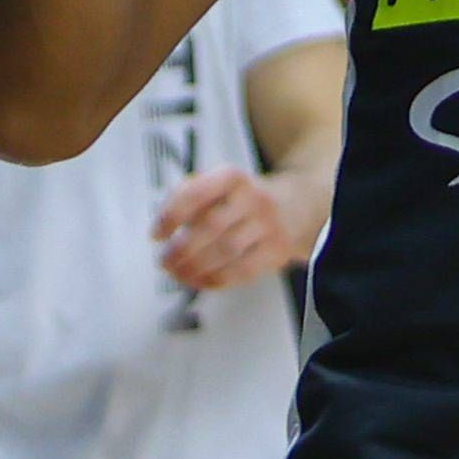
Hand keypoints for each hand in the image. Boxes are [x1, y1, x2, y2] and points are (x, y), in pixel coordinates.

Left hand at [153, 165, 325, 289]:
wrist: (301, 205)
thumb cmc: (246, 200)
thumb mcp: (221, 186)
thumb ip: (189, 198)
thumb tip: (162, 226)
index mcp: (232, 177)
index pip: (196, 193)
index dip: (172, 215)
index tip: (157, 234)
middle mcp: (253, 198)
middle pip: (211, 226)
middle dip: (181, 249)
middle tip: (164, 261)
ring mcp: (269, 225)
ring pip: (226, 251)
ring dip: (195, 268)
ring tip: (178, 274)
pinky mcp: (278, 250)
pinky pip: (242, 270)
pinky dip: (216, 279)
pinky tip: (201, 281)